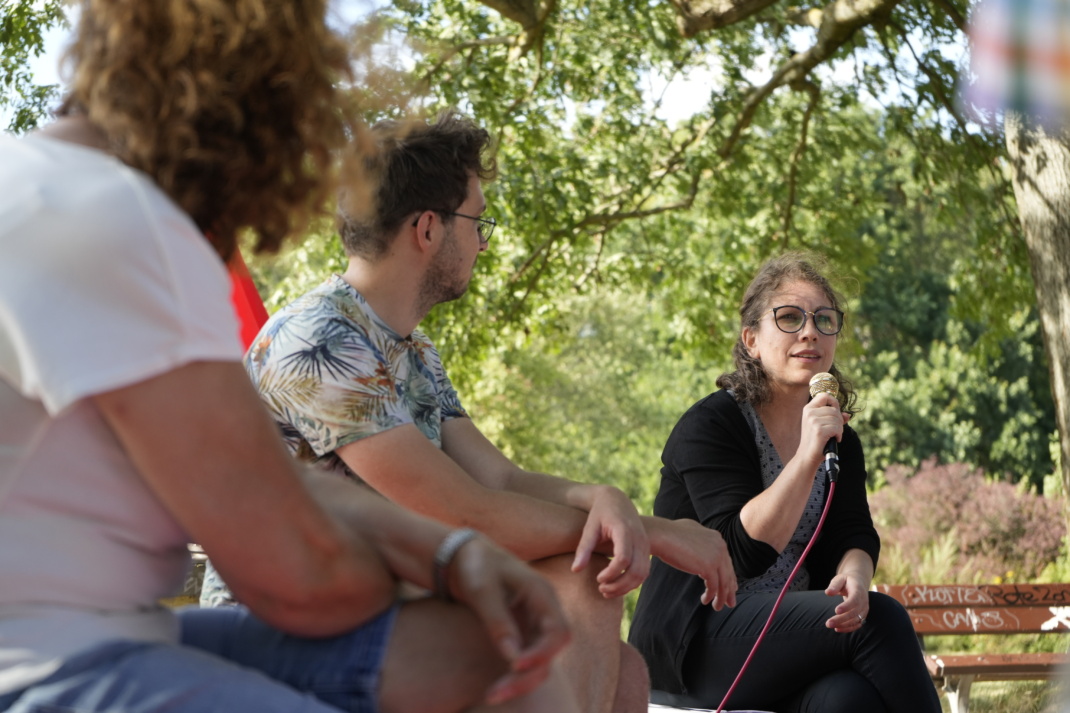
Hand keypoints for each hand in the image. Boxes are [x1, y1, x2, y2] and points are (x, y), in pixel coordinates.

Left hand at [447, 536, 571, 704]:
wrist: (462, 557)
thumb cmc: (475, 565)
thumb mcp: (482, 589)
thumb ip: (498, 621)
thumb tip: (513, 658)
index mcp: (542, 594)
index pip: (559, 631)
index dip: (542, 652)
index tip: (515, 665)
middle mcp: (543, 611)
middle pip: (551, 652)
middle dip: (528, 675)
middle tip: (496, 693)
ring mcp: (533, 623)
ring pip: (540, 661)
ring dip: (520, 681)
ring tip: (491, 695)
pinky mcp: (520, 633)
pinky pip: (525, 660)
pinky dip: (513, 676)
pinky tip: (494, 688)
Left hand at [572, 486, 650, 597]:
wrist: (616, 500)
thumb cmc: (600, 514)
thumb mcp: (589, 528)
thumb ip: (584, 549)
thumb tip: (575, 570)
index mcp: (624, 530)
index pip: (623, 558)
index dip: (610, 573)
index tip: (597, 578)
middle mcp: (639, 538)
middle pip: (635, 570)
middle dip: (619, 585)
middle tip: (601, 589)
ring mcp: (645, 544)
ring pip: (642, 574)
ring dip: (626, 587)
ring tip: (607, 590)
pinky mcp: (646, 550)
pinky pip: (644, 572)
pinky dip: (632, 583)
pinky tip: (616, 584)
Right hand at [646, 517, 737, 609]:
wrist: (660, 535)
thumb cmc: (668, 535)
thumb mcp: (690, 534)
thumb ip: (699, 542)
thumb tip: (700, 550)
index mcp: (716, 538)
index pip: (726, 560)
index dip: (729, 575)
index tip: (730, 588)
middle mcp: (720, 545)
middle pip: (728, 572)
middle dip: (730, 589)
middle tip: (729, 602)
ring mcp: (716, 556)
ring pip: (724, 581)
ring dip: (721, 597)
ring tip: (717, 607)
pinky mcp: (709, 566)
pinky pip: (714, 586)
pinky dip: (711, 596)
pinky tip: (705, 601)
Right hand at [800, 392, 848, 464]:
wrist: (807, 456)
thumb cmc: (816, 441)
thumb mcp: (823, 426)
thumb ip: (834, 418)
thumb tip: (847, 415)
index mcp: (808, 408)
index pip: (825, 396)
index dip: (834, 403)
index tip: (836, 413)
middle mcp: (809, 412)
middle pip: (834, 409)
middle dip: (839, 420)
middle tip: (834, 430)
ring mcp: (813, 420)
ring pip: (837, 419)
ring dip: (839, 429)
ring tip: (833, 436)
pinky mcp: (819, 430)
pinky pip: (837, 428)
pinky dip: (839, 435)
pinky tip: (834, 439)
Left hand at [824, 571, 869, 631]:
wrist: (858, 583)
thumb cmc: (846, 581)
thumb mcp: (840, 579)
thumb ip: (834, 585)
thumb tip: (828, 592)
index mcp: (858, 590)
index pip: (854, 600)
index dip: (846, 606)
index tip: (836, 611)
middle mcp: (863, 601)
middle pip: (854, 613)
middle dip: (841, 619)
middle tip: (828, 623)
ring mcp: (864, 609)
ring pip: (856, 620)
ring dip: (843, 625)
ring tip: (830, 625)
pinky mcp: (862, 615)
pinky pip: (857, 624)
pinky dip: (848, 628)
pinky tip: (837, 629)